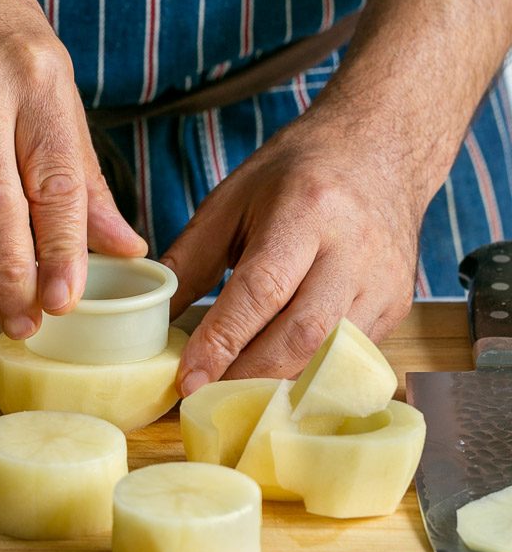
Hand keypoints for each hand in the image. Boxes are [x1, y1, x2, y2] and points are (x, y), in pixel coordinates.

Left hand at [162, 101, 425, 394]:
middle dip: (249, 376)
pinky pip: (349, 358)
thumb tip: (154, 320)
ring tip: (234, 399)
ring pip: (329, 356)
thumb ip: (191, 260)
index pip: (262, 289)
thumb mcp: (233, 200)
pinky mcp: (397, 308)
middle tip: (206, 400)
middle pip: (302, 333)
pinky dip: (308, 377)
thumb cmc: (296, 175)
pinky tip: (276, 385)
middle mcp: (354, 249)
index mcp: (307, 210)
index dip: (223, 341)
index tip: (187, 380)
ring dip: (278, 384)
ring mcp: (384, 282)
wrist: (381, 151)